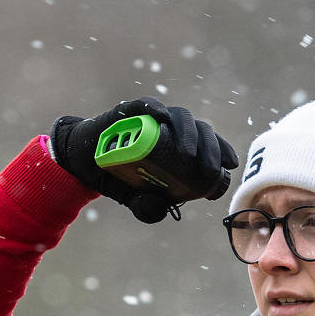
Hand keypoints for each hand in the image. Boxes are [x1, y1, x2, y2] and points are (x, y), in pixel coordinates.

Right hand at [49, 96, 237, 223]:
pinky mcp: (129, 112)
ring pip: (179, 116)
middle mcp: (171, 130)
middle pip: (200, 130)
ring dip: (188, 133)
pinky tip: (161, 117)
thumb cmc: (119, 178)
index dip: (222, 151)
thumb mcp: (136, 199)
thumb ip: (148, 208)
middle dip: (211, 148)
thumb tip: (160, 210)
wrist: (85, 163)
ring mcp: (152, 120)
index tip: (229, 167)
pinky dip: (155, 109)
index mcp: (180, 147)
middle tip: (210, 170)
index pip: (209, 144)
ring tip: (189, 154)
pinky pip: (146, 105)